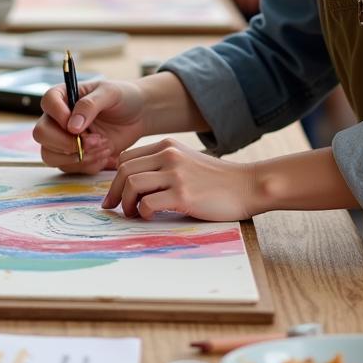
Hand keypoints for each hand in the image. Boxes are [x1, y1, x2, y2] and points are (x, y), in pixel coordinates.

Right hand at [33, 78, 146, 172]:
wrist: (139, 116)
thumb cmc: (124, 97)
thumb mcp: (110, 93)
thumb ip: (89, 105)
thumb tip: (72, 127)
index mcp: (64, 95)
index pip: (47, 102)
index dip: (59, 115)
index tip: (78, 125)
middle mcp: (58, 117)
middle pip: (41, 133)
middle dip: (67, 143)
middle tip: (94, 141)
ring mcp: (63, 138)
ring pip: (50, 155)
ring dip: (79, 157)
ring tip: (104, 147)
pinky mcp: (73, 155)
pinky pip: (70, 167)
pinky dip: (89, 165)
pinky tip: (106, 154)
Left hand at [102, 138, 255, 220]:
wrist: (248, 185)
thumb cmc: (217, 180)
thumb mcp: (187, 160)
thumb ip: (164, 164)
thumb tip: (134, 183)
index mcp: (167, 145)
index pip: (126, 158)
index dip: (116, 178)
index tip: (115, 195)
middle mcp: (168, 155)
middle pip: (124, 171)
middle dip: (114, 192)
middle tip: (114, 208)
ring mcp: (175, 174)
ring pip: (132, 185)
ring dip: (126, 204)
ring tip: (133, 214)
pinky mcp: (183, 194)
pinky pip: (147, 203)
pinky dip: (143, 213)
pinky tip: (151, 216)